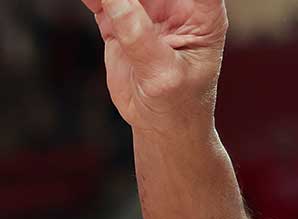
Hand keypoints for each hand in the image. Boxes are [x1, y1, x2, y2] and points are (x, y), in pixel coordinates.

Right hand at [82, 0, 228, 135]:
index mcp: (204, 15)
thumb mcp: (164, 73)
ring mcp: (147, 10)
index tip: (156, 2)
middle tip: (114, 0)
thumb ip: (141, 37)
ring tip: (99, 2)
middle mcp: (178, 6)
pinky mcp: (119, 19)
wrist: (161, 124)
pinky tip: (90, 1)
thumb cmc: (179, 104)